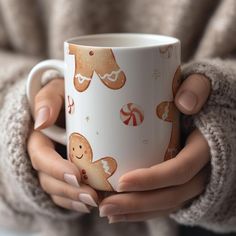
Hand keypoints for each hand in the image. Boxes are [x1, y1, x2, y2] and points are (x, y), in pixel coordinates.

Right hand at [27, 78, 97, 212]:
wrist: (74, 103)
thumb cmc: (65, 95)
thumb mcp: (56, 90)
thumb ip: (48, 100)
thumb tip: (41, 121)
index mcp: (38, 138)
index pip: (41, 157)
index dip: (55, 168)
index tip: (76, 175)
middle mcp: (44, 155)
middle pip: (49, 179)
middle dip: (69, 190)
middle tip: (92, 196)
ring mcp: (53, 166)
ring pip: (57, 189)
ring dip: (74, 199)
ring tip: (95, 202)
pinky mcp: (63, 173)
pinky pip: (64, 193)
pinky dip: (74, 201)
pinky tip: (89, 203)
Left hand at [99, 74, 210, 222]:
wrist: (207, 110)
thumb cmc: (199, 96)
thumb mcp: (202, 84)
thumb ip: (197, 88)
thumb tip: (184, 103)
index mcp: (204, 148)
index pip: (180, 170)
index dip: (153, 179)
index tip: (122, 182)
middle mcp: (200, 171)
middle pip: (170, 195)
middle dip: (137, 203)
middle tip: (104, 206)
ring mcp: (191, 180)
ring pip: (165, 204)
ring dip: (135, 212)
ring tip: (106, 212)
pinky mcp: (180, 183)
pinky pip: (164, 204)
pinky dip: (142, 211)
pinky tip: (120, 213)